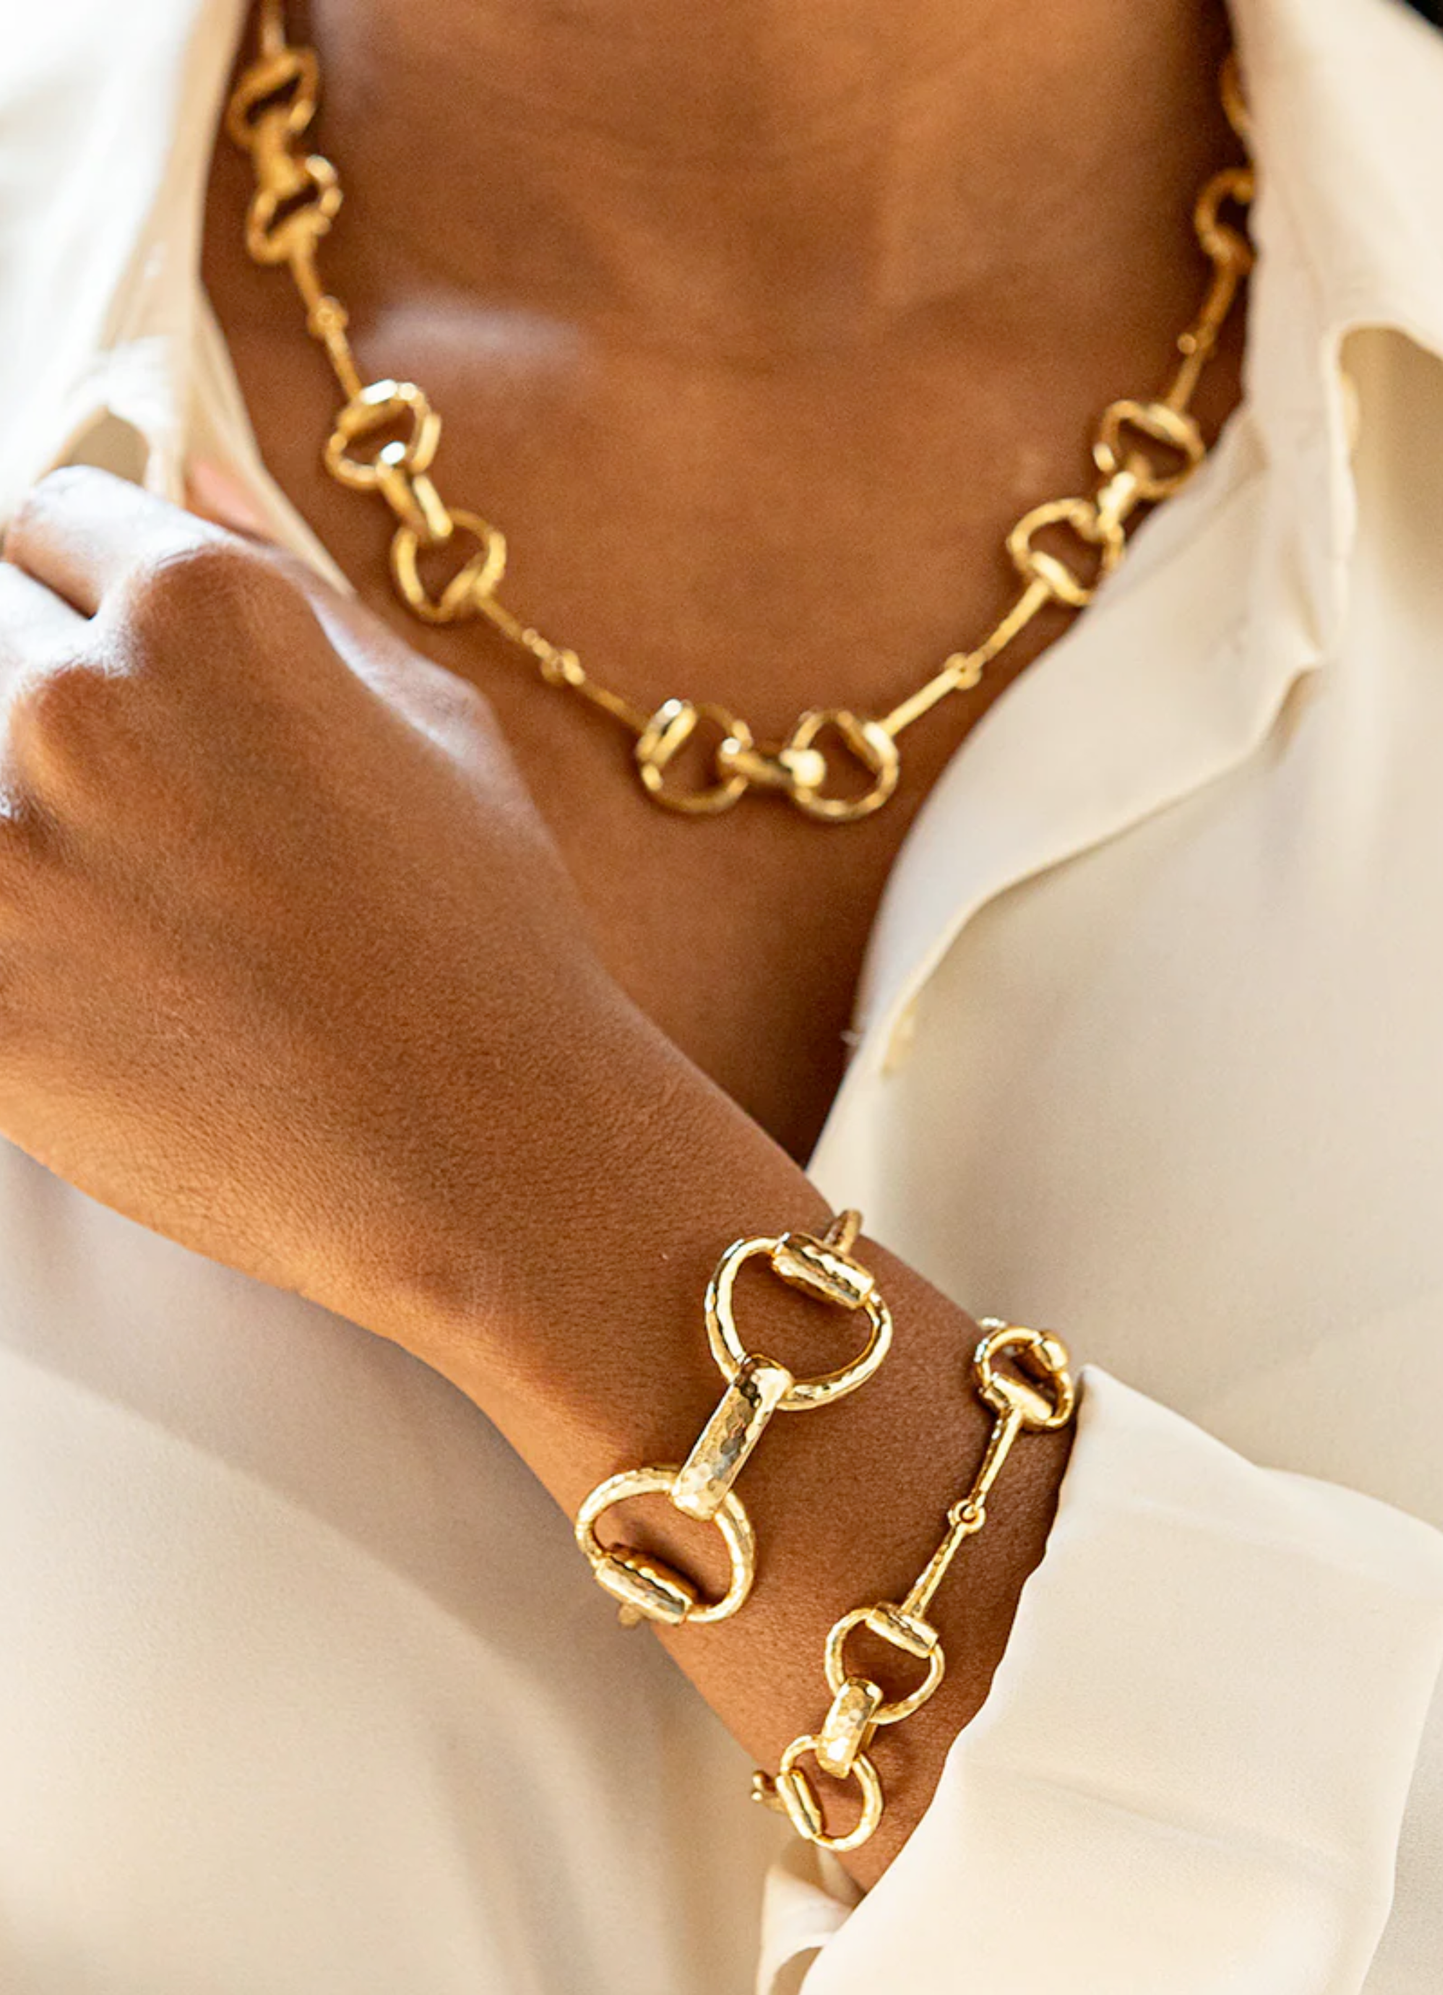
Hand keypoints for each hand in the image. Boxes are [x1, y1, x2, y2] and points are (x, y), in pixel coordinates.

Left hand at [0, 465, 660, 1354]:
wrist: (487, 1156)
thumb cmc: (485, 946)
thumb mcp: (435, 724)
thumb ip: (294, 590)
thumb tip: (192, 483)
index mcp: (206, 608)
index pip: (51, 516)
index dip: (78, 581)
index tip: (93, 639)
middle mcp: (83, 699)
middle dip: (23, 681)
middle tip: (110, 795)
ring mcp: (5, 846)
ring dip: (9, 801)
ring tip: (101, 883)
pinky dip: (2, 921)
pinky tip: (79, 957)